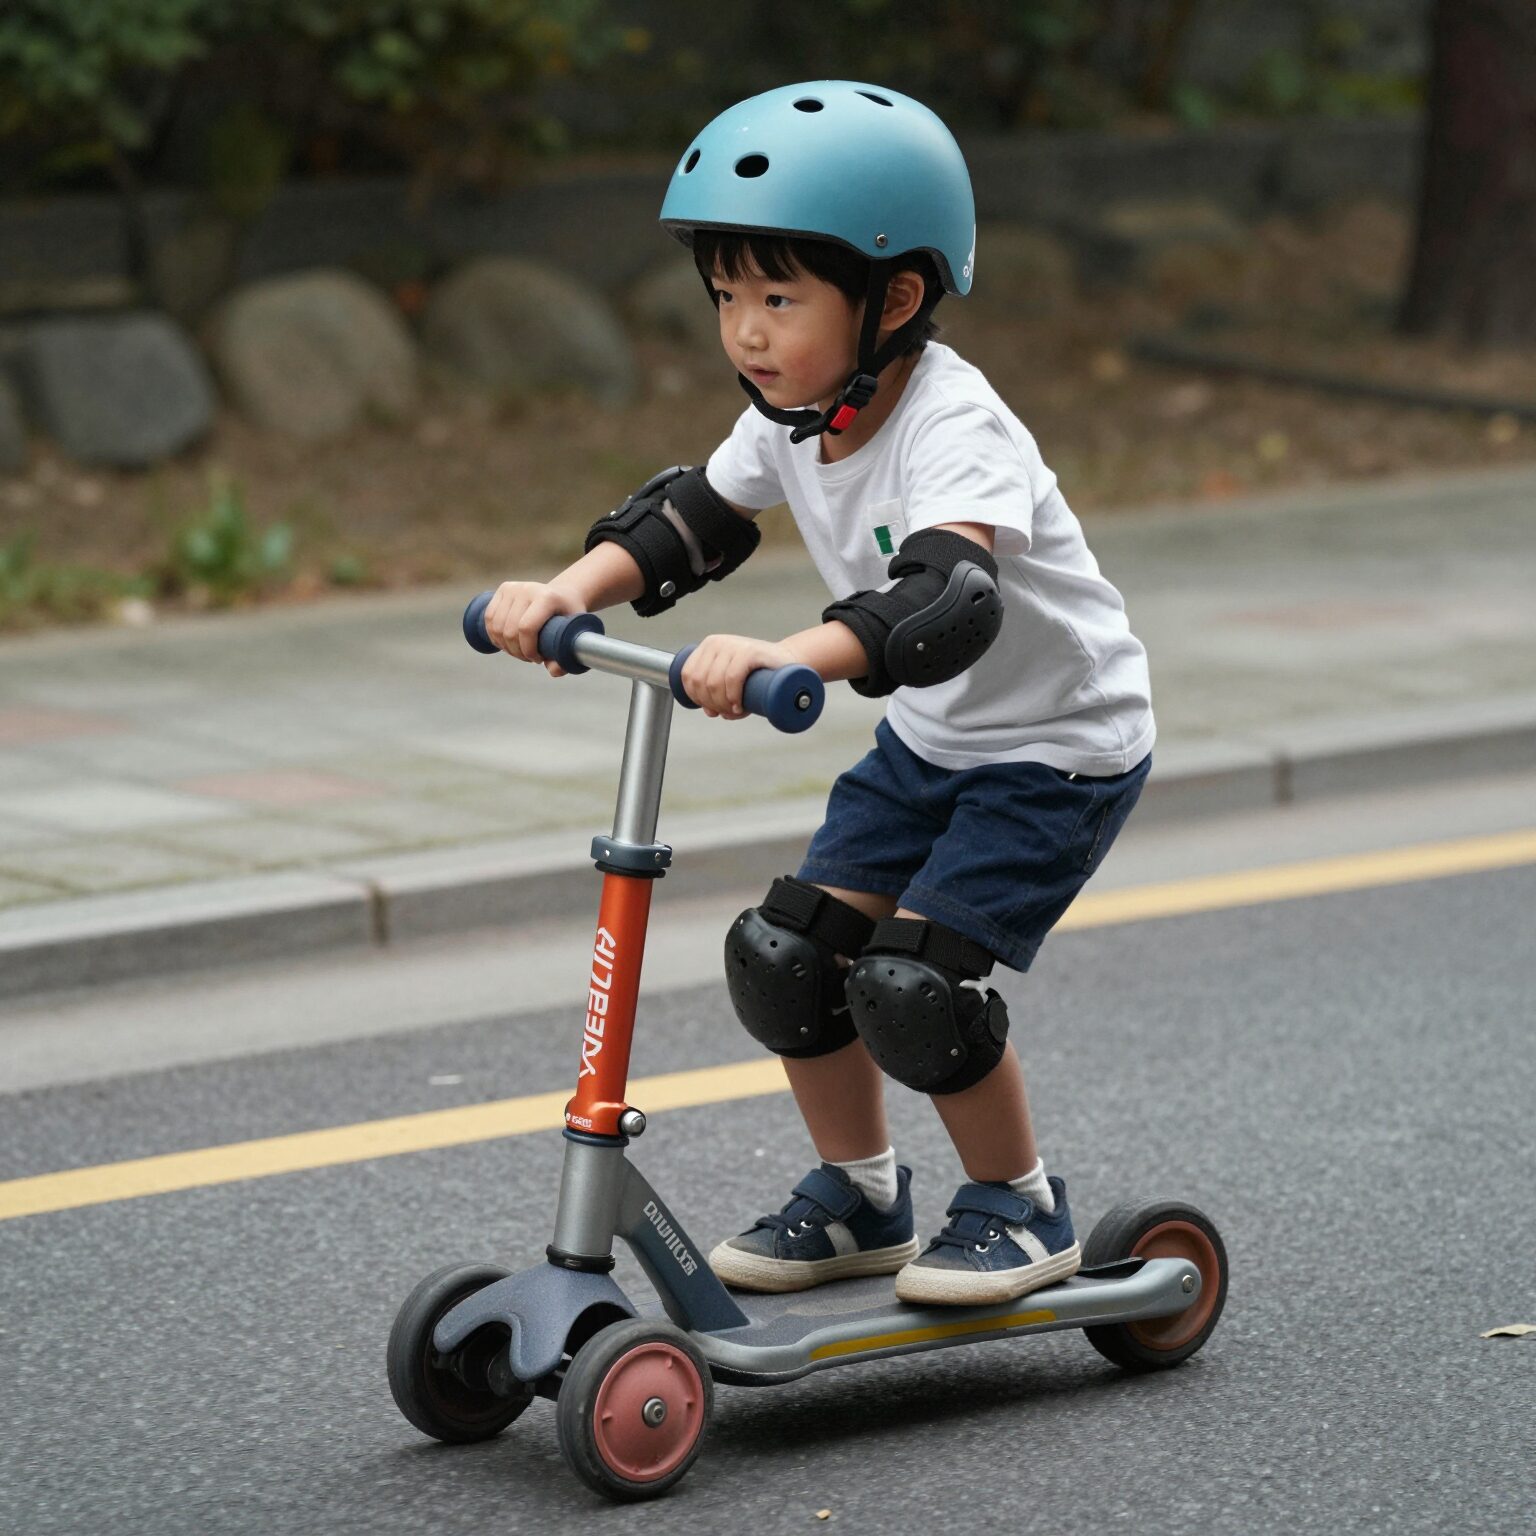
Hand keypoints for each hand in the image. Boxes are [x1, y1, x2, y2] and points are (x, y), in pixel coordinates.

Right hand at [482, 580, 587, 676]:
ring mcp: (513, 588)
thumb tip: (553, 671)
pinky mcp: (503, 589)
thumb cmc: (569, 618)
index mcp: (547, 598)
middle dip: (517, 652)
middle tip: (529, 658)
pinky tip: (506, 643)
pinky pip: (489, 618)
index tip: (538, 659)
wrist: (564, 595)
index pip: (526, 628)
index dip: (527, 650)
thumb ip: (565, 657)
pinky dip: (494, 636)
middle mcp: (528, 589)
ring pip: (496, 626)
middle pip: (509, 630)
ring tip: (519, 651)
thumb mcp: (573, 636)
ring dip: (505, 646)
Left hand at [681, 634, 800, 718]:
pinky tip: (739, 707)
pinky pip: (732, 678)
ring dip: (723, 704)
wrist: (788, 664)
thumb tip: (709, 711)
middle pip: (701, 682)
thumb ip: (718, 695)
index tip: (712, 709)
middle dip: (712, 704)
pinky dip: (733, 696)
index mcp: (708, 646)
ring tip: (736, 711)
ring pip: (714, 683)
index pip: (688, 675)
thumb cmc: (759, 676)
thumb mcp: (732, 682)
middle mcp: (717, 642)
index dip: (696, 697)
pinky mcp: (750, 651)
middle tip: (728, 712)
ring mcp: (734, 645)